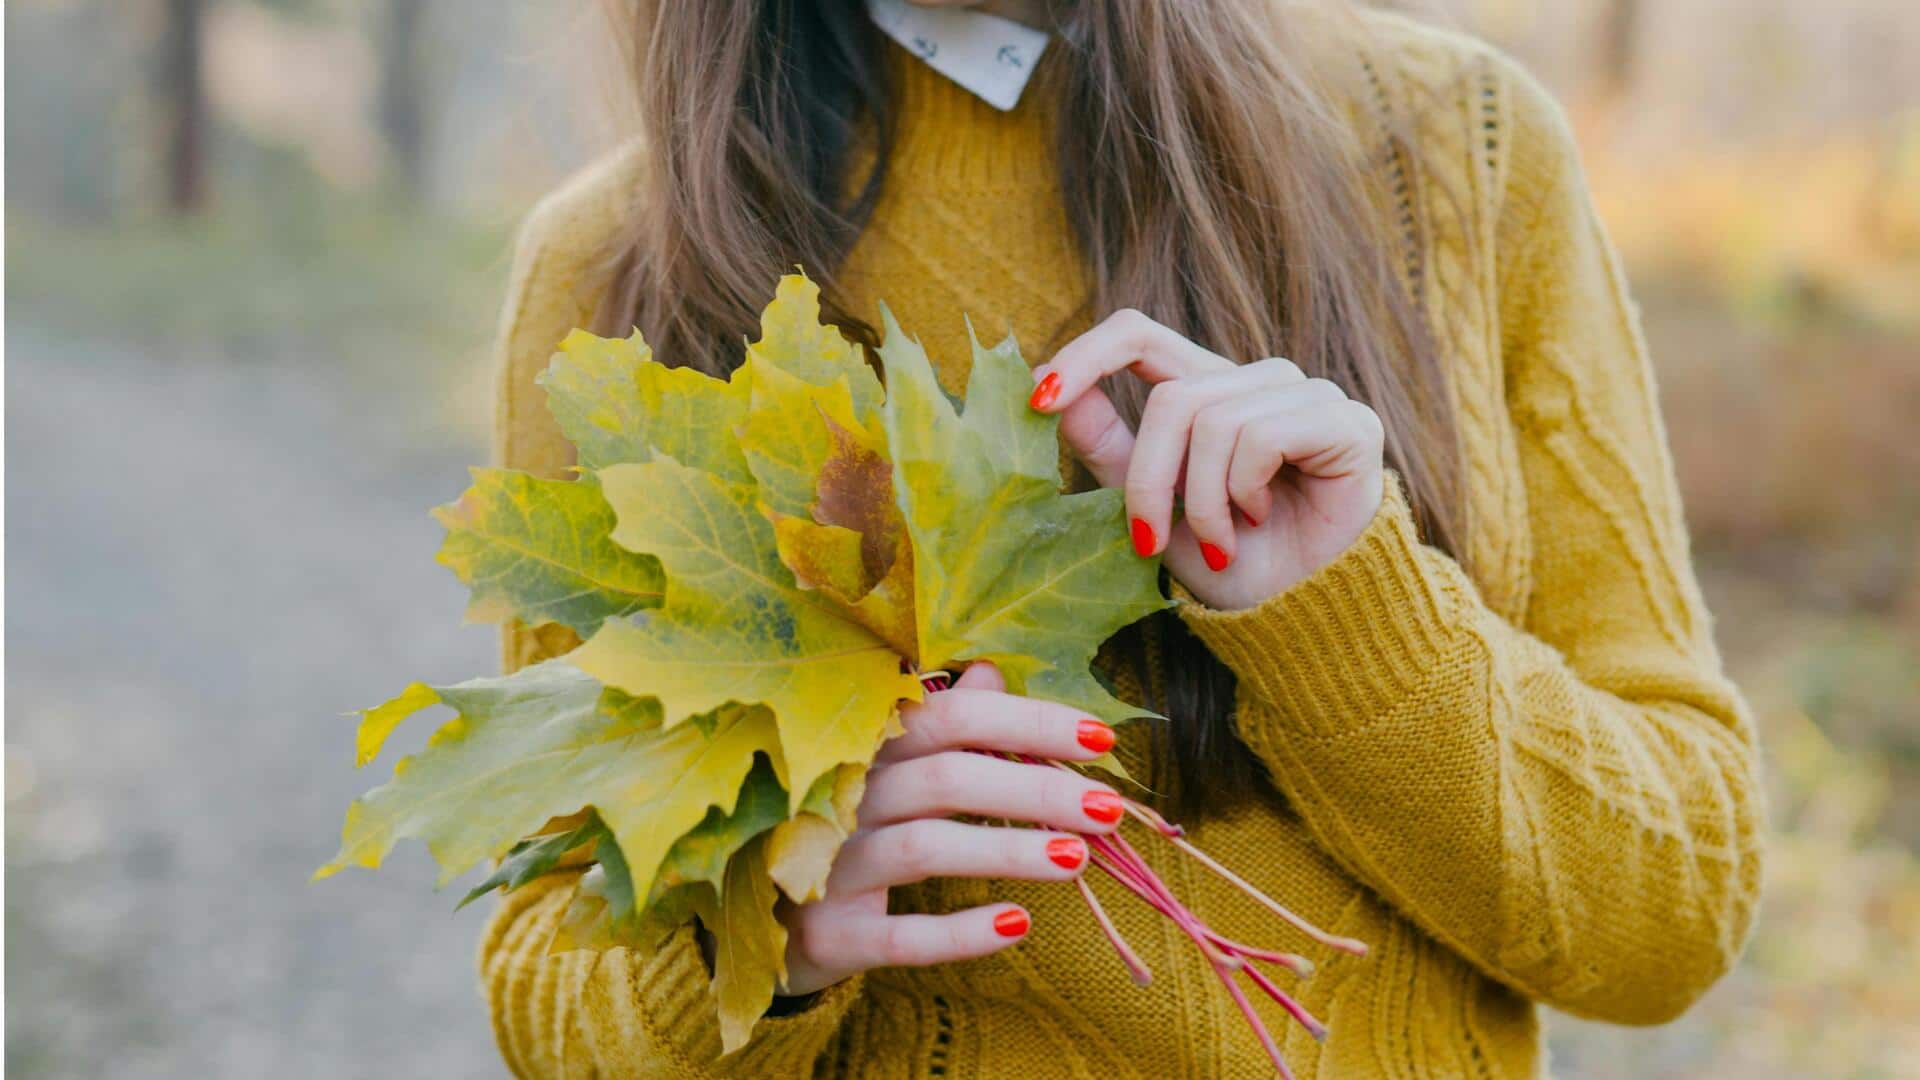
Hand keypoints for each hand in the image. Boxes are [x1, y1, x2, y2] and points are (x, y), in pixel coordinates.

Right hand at [777, 661, 1126, 995]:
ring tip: (1078, 857)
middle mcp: (841, 797)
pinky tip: (1017, 924)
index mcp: (863, 746)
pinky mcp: (828, 935)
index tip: (1101, 739)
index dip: (1028, 722)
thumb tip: (992, 670)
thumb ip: (938, 720)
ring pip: (927, 849)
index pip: (952, 715)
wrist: (758, 920)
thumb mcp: (882, 769)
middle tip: (1109, 809)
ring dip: (1009, 850)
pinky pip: (899, 936)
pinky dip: (960, 932)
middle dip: (1037, 788)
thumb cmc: (840, 829)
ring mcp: (827, 868)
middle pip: (949, 778)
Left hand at [1029, 309, 1385, 610]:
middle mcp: (1259, 379)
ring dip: (1202, 502)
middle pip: (1170, 398)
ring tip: (1219, 541)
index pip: (1138, 334)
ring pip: (1212, 421)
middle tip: (1150, 540)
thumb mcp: (1152, 508)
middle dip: (1148, 481)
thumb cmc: (1231, 562)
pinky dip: (1244, 493)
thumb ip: (1110, 448)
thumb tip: (1048, 392)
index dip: (1085, 354)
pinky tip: (1261, 520)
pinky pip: (1260, 438)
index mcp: (1208, 389)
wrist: (1303, 615)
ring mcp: (1307, 394)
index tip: (1037, 401)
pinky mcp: (1345, 422)